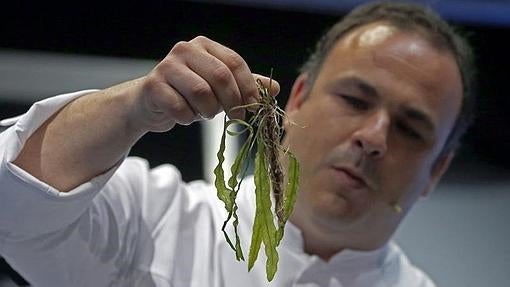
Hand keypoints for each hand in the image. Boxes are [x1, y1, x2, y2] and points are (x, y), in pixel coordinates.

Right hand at [132, 36, 279, 131]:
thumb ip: (245, 85)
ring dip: (208, 111)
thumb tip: (275, 88)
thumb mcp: (220, 88)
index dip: (248, 87)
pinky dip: (188, 118)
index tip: (254, 106)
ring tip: (205, 114)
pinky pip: (180, 108)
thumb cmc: (188, 93)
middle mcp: (185, 50)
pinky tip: (185, 116)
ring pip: (201, 93)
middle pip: (220, 76)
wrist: (150, 103)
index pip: (234, 63)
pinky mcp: (153, 87)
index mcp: (205, 46)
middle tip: (238, 117)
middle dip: (233, 101)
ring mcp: (167, 67)